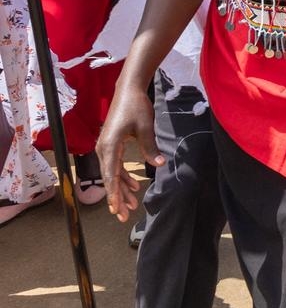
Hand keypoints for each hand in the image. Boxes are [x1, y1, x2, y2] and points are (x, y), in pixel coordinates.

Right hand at [96, 83, 162, 222]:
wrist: (129, 90)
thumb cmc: (136, 107)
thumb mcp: (145, 127)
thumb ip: (150, 147)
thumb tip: (159, 164)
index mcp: (109, 146)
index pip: (111, 176)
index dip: (114, 194)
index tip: (116, 210)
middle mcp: (103, 149)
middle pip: (109, 179)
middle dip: (117, 198)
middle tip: (124, 217)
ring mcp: (106, 147)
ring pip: (113, 174)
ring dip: (122, 189)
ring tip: (132, 205)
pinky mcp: (112, 145)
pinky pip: (116, 165)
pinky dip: (124, 177)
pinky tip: (134, 186)